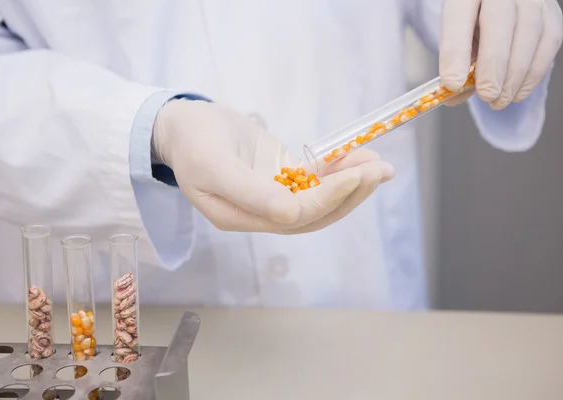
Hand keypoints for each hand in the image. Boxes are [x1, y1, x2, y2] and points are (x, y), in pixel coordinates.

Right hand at [152, 99, 394, 233]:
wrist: (183, 125)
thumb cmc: (193, 142)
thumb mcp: (214, 167)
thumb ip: (251, 194)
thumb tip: (291, 216)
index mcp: (242, 216)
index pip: (294, 217)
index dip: (328, 199)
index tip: (355, 175)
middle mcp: (261, 212)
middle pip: (315, 213)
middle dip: (350, 194)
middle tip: (380, 170)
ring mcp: (273, 194)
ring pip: (320, 197)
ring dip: (351, 183)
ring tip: (380, 165)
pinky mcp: (282, 176)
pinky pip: (315, 178)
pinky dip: (339, 169)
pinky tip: (360, 157)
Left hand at [440, 0, 562, 108]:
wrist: (495, 6)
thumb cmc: (471, 21)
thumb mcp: (455, 35)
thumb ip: (455, 63)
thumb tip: (455, 95)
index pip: (459, 16)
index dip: (456, 52)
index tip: (453, 84)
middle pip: (500, 21)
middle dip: (493, 64)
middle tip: (487, 95)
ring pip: (529, 31)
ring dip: (515, 74)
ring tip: (500, 100)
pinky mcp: (550, 12)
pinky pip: (549, 40)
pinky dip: (534, 72)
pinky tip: (518, 92)